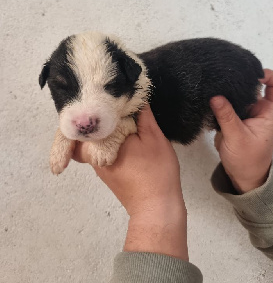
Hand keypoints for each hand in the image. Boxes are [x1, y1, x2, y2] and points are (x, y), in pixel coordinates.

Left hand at [73, 106, 187, 259]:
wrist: (156, 209)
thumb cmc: (155, 171)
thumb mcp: (154, 138)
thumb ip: (143, 116)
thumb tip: (136, 97)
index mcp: (100, 144)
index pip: (83, 122)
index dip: (89, 106)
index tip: (99, 95)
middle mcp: (93, 156)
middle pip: (85, 132)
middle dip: (94, 117)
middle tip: (107, 102)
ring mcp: (99, 167)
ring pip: (92, 142)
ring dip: (102, 129)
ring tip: (117, 113)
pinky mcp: (108, 173)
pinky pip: (100, 151)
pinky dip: (107, 140)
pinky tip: (123, 133)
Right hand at [210, 69, 272, 192]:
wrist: (243, 177)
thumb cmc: (247, 160)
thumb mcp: (236, 137)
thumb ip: (226, 116)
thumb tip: (215, 95)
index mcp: (269, 113)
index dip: (270, 76)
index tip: (252, 73)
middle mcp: (259, 110)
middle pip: (255, 86)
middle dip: (242, 78)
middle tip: (225, 73)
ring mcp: (246, 114)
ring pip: (240, 94)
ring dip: (229, 89)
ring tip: (215, 82)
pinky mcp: (234, 119)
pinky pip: (228, 103)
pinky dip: (221, 99)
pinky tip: (210, 95)